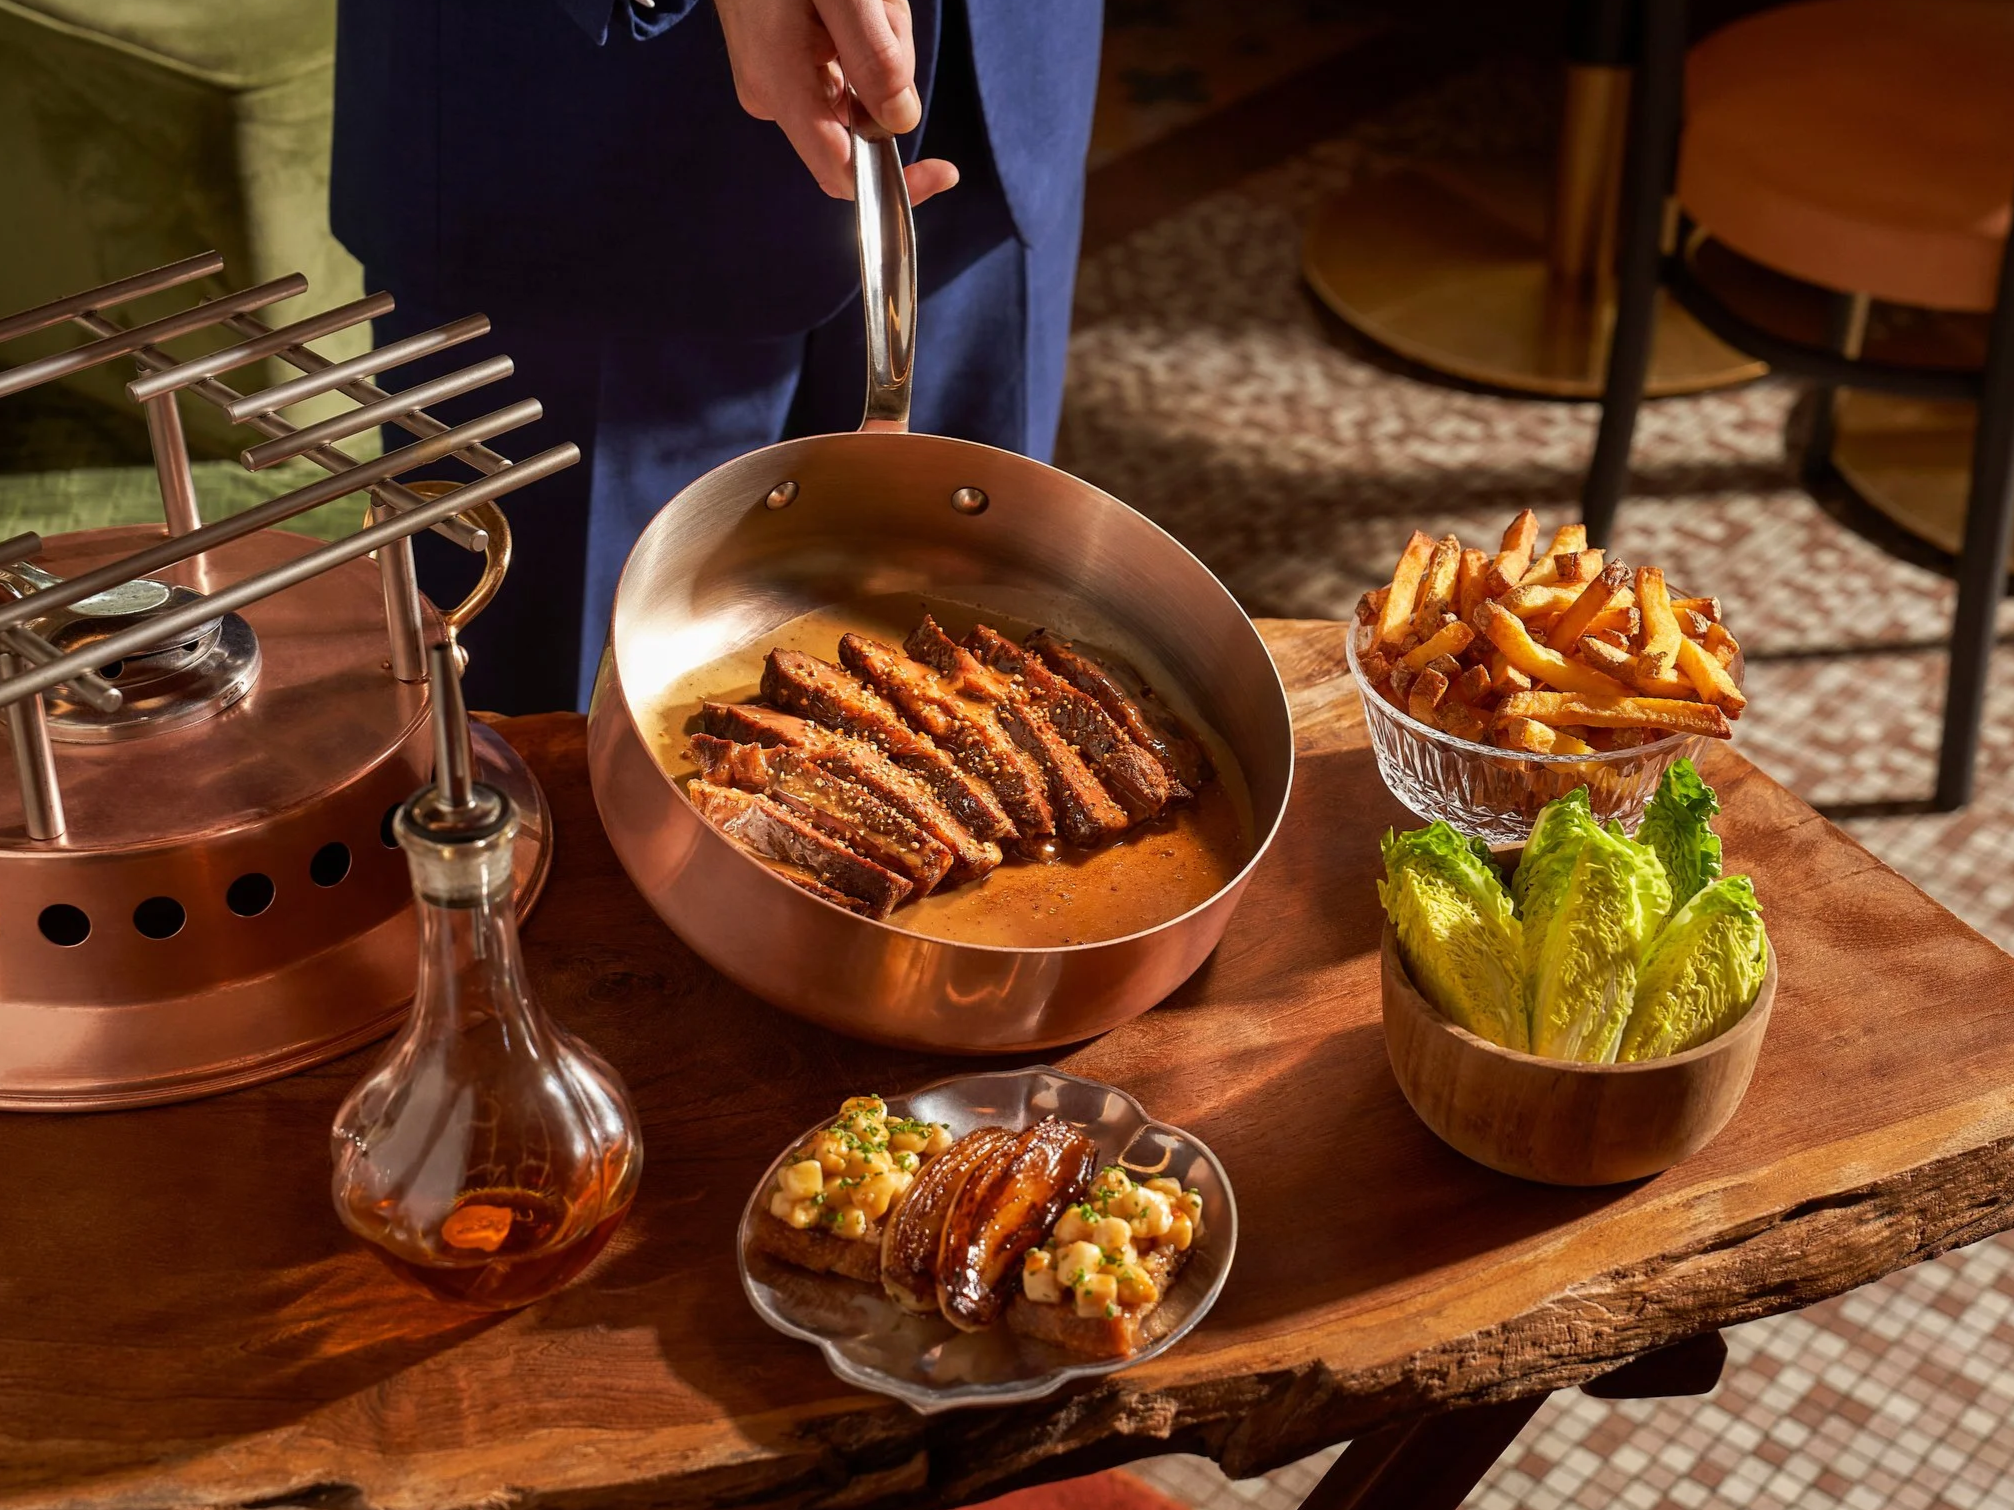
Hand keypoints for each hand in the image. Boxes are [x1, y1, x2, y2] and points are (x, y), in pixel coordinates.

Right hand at [715, 0, 958, 204]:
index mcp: (780, 86)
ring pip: (857, 91)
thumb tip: (902, 120)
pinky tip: (851, 2)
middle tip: (880, 9)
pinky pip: (842, 66)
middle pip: (860, 124)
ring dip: (879, 46)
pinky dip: (861, 36)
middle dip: (890, 77)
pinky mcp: (780, 58)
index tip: (944, 171)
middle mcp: (772, 94)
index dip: (897, 184)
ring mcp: (773, 76)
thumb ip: (875, 56)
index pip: (843, 173)